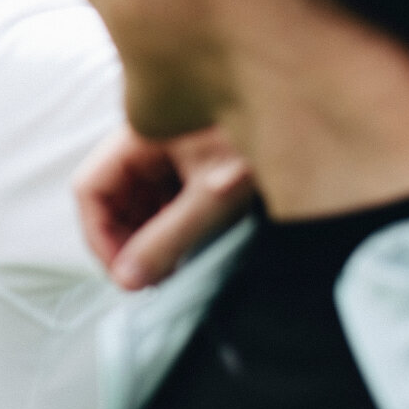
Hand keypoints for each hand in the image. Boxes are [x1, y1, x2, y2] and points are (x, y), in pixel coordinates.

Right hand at [75, 124, 253, 289]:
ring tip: (171, 267)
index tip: (123, 275)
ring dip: (145, 238)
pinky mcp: (187, 166)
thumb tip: (128, 281)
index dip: (98, 236)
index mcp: (137, 136)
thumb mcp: (211, 199)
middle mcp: (144, 143)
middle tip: (148, 278)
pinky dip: (166, 228)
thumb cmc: (262, 147)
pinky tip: (188, 246)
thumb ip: (166, 240)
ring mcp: (164, 155)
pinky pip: (160, 201)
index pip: (89, 189)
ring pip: (134, 203)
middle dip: (123, 241)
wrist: (318, 128)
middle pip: (109, 198)